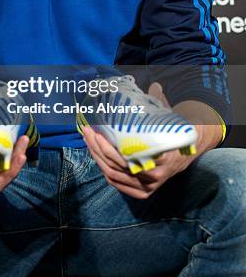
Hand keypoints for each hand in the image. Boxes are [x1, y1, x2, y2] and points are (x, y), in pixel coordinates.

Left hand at [82, 82, 197, 198]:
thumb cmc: (174, 130)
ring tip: (88, 140)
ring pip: (113, 175)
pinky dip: (104, 169)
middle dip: (97, 148)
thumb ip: (160, 102)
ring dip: (97, 157)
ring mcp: (148, 187)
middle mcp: (154, 176)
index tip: (97, 130)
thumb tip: (155, 85)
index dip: (107, 146)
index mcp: (161, 159)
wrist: (188, 150)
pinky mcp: (142, 192)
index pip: (126, 157)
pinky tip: (95, 154)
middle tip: (88, 131)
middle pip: (116, 166)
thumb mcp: (170, 117)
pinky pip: (116, 182)